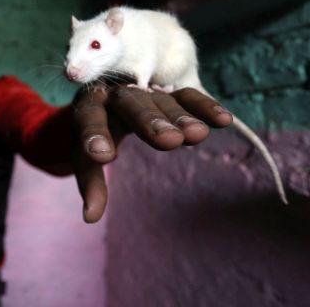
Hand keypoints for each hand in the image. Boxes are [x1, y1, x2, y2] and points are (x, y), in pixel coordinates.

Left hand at [73, 86, 232, 222]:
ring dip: (180, 118)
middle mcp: (118, 94)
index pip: (89, 118)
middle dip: (149, 122)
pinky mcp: (170, 93)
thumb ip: (91, 182)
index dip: (95, 135)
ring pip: (163, 101)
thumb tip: (90, 218)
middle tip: (169, 141)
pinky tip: (223, 120)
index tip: (103, 156)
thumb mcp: (86, 157)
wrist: (109, 102)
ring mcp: (146, 91)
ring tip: (197, 136)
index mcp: (90, 105)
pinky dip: (203, 107)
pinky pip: (187, 97)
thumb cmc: (97, 136)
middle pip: (131, 104)